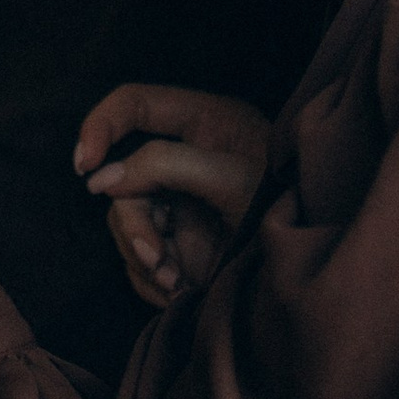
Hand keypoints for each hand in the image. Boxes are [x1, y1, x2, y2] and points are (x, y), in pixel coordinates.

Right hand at [73, 82, 269, 309]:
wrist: (313, 270)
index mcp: (201, 123)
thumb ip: (164, 166)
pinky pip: (138, 258)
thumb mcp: (231, 178)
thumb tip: (101, 182)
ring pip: (126, 222)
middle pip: (123, 179)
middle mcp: (183, 160)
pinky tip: (179, 293)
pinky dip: (151, 279)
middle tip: (157, 259)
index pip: (135, 105)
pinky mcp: (179, 245)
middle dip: (134, 225)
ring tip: (175, 283)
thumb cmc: (286, 207)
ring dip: (143, 258)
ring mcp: (179, 204)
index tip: (85, 165)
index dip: (101, 125)